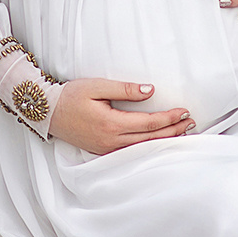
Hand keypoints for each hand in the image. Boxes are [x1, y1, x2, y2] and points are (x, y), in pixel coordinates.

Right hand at [50, 79, 193, 154]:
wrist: (47, 112)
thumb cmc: (70, 96)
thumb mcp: (97, 86)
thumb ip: (124, 89)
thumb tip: (149, 91)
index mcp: (111, 124)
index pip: (149, 123)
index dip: (169, 118)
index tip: (184, 111)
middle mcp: (110, 141)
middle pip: (150, 138)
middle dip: (173, 131)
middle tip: (190, 123)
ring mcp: (106, 148)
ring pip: (143, 147)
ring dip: (164, 140)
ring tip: (181, 132)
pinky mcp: (103, 149)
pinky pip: (132, 150)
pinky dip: (149, 145)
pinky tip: (158, 140)